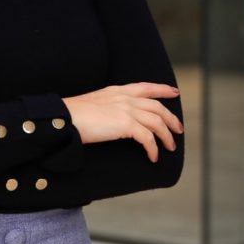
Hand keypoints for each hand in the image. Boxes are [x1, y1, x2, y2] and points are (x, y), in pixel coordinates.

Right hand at [62, 82, 183, 162]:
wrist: (65, 117)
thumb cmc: (74, 114)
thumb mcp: (94, 103)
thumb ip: (108, 106)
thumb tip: (114, 118)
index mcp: (118, 90)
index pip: (146, 87)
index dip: (162, 89)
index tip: (174, 92)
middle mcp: (125, 97)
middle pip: (157, 106)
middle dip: (171, 118)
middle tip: (178, 129)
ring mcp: (126, 110)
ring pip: (157, 122)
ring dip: (166, 136)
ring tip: (169, 147)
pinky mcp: (125, 124)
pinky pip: (147, 138)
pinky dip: (153, 148)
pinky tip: (153, 156)